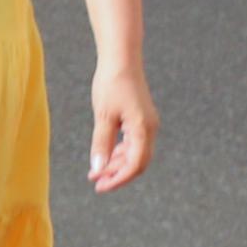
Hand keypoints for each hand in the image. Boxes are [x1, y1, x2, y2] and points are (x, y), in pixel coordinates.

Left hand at [86, 63, 154, 193]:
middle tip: (96, 182)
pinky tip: (106, 156)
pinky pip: (134, 143)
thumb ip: (101, 144)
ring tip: (97, 172)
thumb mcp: (103, 116)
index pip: (135, 165)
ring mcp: (147, 124)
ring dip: (117, 164)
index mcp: (143, 129)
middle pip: (137, 162)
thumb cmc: (111, 85)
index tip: (100, 186)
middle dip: (117, 175)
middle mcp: (150, 129)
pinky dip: (121, 153)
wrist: (121, 60)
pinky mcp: (142, 120)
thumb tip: (98, 169)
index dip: (118, 179)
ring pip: (136, 154)